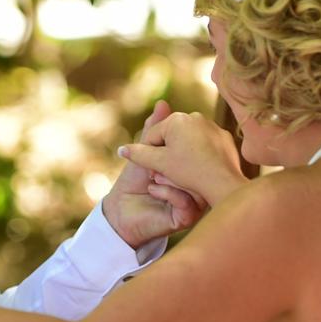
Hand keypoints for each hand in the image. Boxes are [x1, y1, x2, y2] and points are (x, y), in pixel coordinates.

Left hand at [104, 101, 204, 247]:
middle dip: (176, 160)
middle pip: (200, 169)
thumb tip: (163, 103)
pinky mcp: (186, 218)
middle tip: (155, 162)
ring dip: (171, 176)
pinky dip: (168, 191)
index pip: (196, 153)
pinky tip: (152, 188)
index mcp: (192, 169)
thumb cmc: (135, 181)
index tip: (162, 144)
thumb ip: (154, 130)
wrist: (121, 211)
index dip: (180, 145)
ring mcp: (195, 202)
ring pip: (196, 186)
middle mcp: (198, 185)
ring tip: (153, 174)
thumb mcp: (145, 152)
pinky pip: (186, 203)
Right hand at [119, 111, 244, 207]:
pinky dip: (200, 155)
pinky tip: (199, 169)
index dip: (149, 155)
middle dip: (166, 154)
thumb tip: (122, 150)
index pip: (153, 136)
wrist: (223, 182)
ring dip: (182, 154)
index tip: (153, 172)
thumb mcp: (159, 164)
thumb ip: (138, 155)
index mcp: (177, 119)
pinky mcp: (224, 137)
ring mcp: (212, 125)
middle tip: (166, 175)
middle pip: (170, 137)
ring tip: (183, 174)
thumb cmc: (189, 172)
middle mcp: (195, 116)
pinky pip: (205, 144)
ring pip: (188, 141)